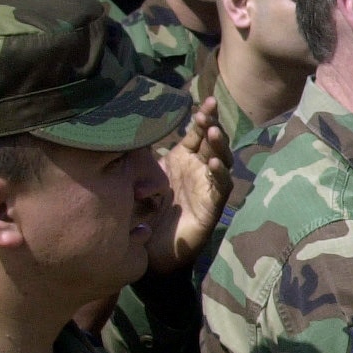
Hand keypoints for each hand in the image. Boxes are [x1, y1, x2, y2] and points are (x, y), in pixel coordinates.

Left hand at [149, 98, 230, 274]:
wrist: (149, 251)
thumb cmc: (145, 213)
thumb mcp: (137, 178)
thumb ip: (139, 157)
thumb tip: (132, 129)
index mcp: (182, 160)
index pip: (195, 134)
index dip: (201, 118)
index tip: (203, 101)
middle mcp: (198, 171)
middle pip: (211, 143)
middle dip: (212, 124)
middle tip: (210, 109)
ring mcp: (207, 188)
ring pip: (220, 161)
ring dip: (218, 146)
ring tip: (212, 132)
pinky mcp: (212, 208)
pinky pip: (220, 188)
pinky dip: (219, 175)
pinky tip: (215, 163)